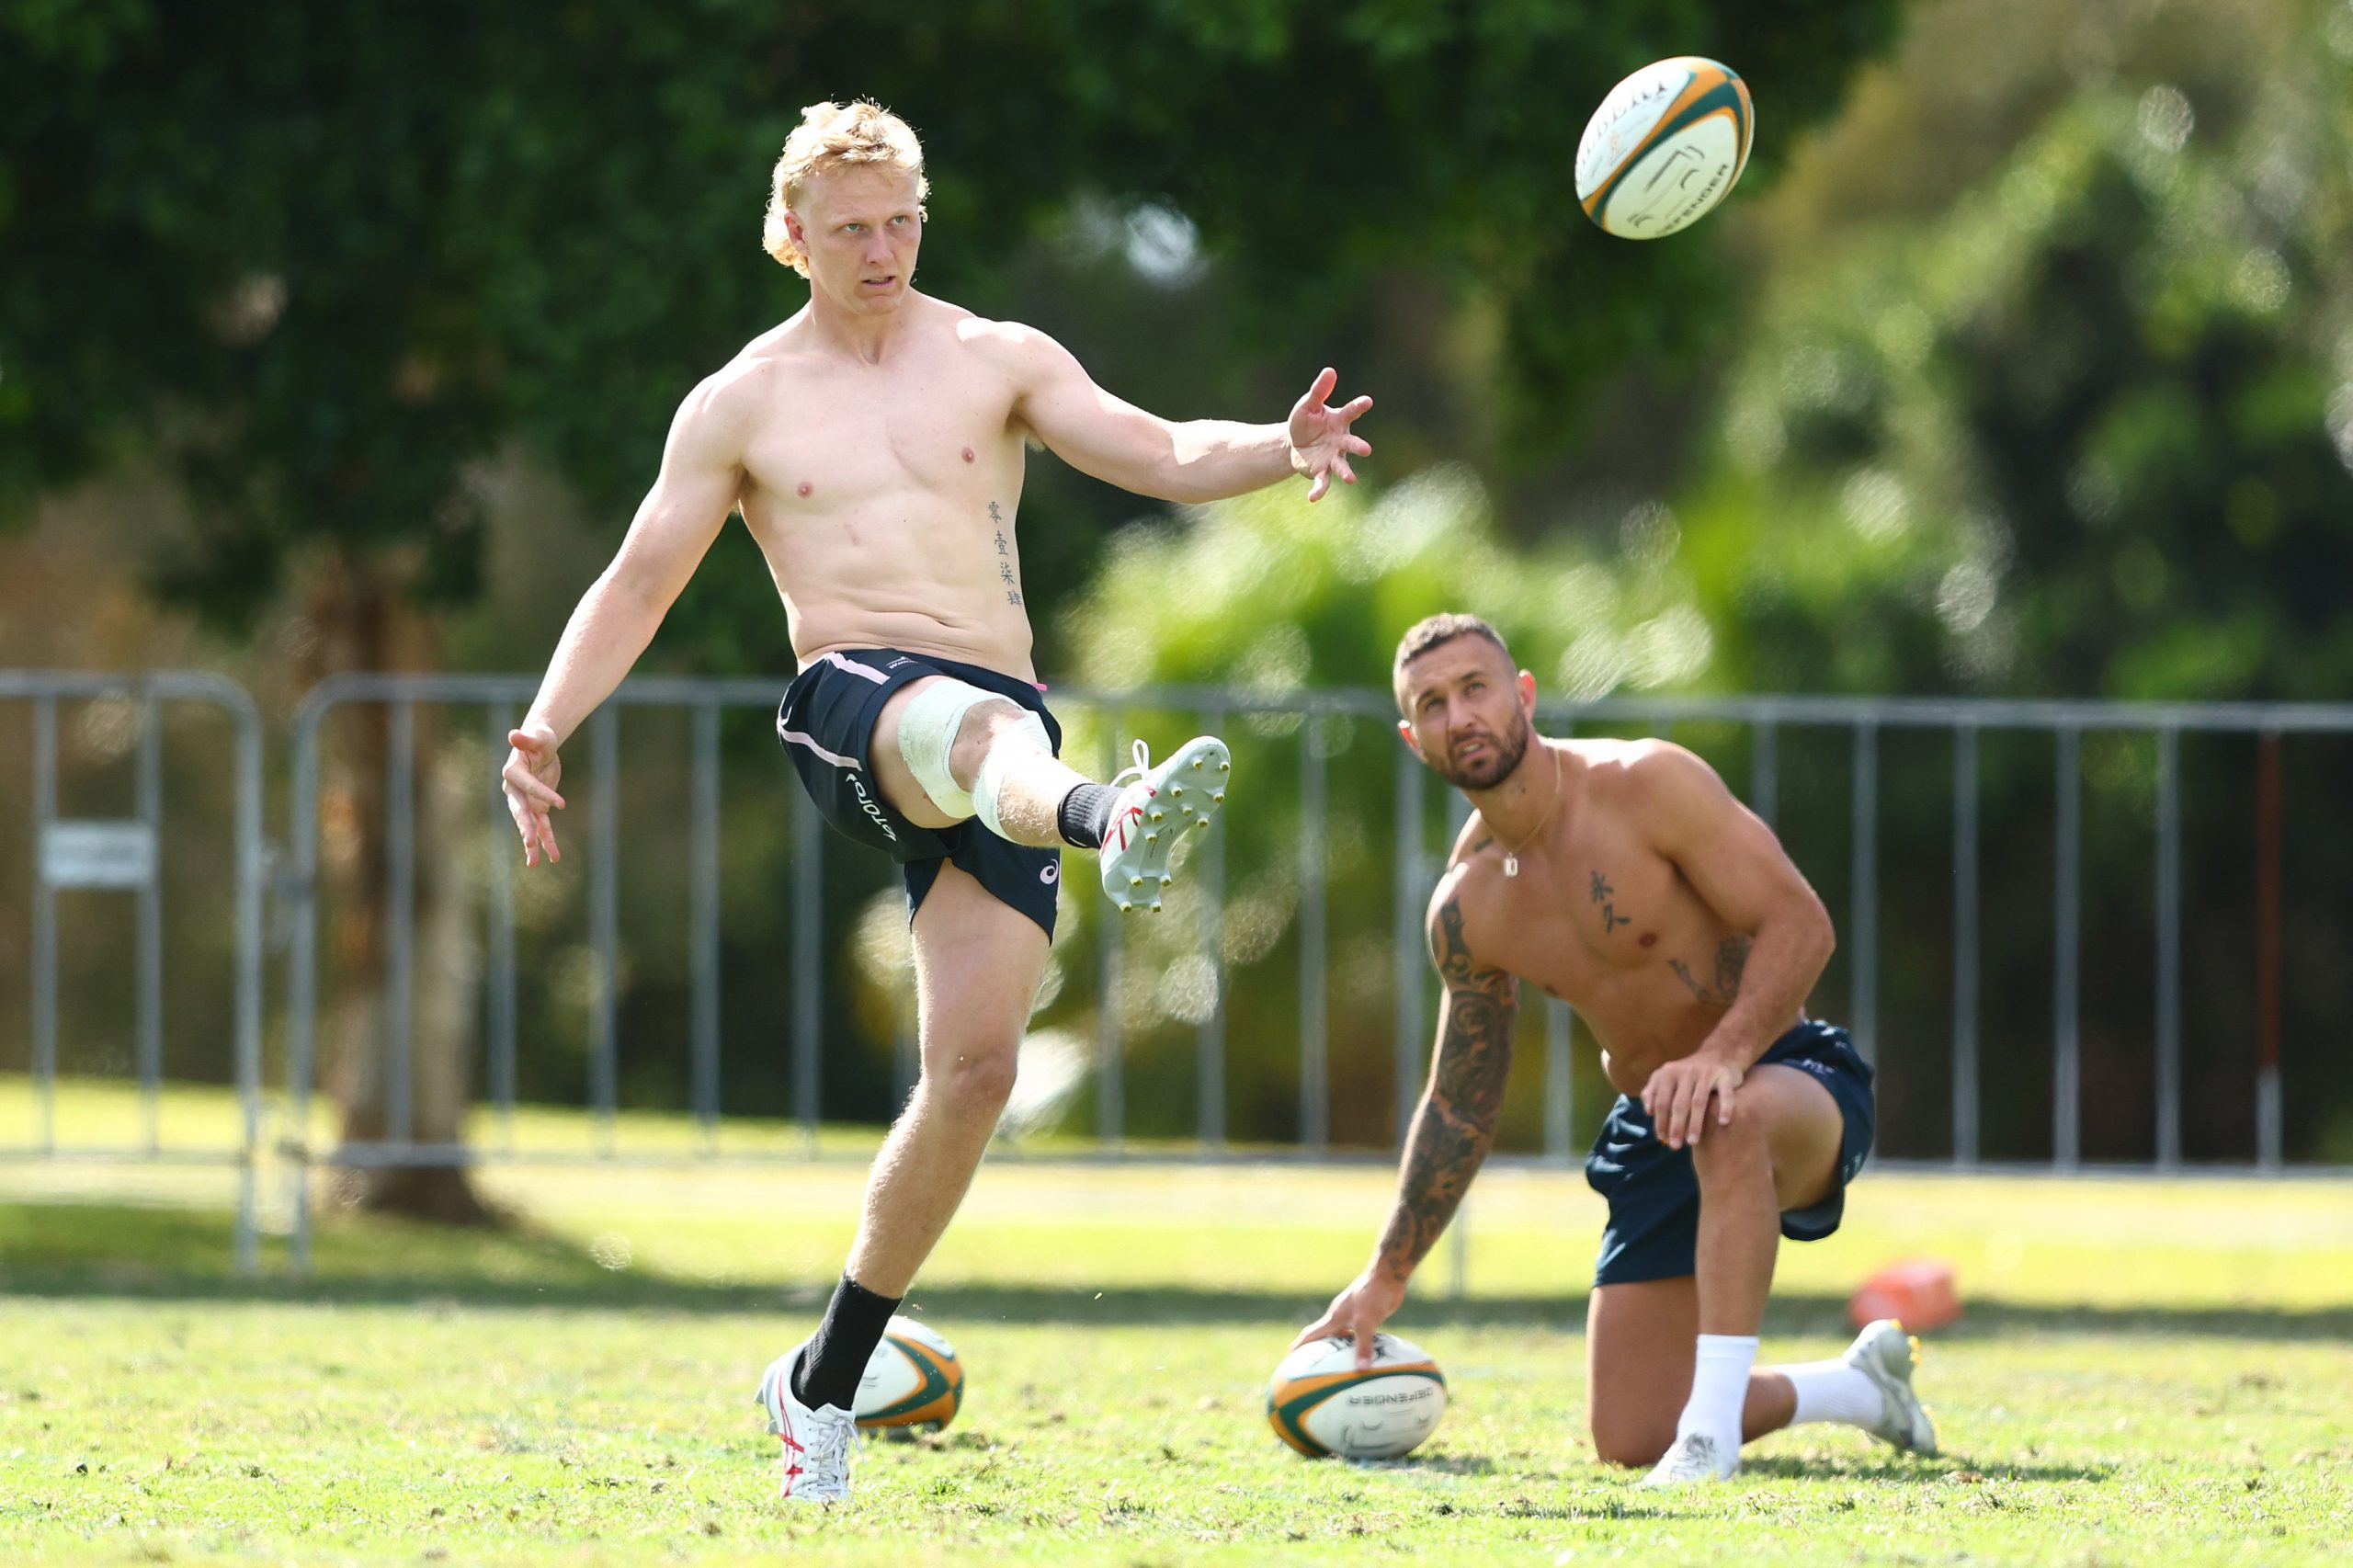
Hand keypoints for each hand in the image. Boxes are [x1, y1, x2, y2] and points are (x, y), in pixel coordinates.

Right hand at [500, 722, 566, 866]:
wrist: (541, 746)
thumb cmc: (539, 738)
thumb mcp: (537, 736)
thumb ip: (526, 738)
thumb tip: (513, 734)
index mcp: (513, 772)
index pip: (528, 787)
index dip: (544, 794)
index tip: (562, 804)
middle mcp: (515, 791)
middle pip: (520, 811)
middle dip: (525, 827)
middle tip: (530, 843)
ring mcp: (526, 802)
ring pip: (529, 825)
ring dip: (532, 844)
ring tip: (534, 864)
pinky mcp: (537, 808)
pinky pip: (542, 827)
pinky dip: (548, 841)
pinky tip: (554, 857)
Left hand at [1286, 366, 1372, 502]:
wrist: (1294, 442)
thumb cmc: (1306, 421)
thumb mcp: (1308, 404)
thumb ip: (1319, 390)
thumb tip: (1330, 370)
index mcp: (1339, 421)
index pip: (1351, 411)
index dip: (1359, 406)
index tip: (1367, 401)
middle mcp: (1340, 441)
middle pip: (1352, 444)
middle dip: (1359, 447)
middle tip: (1366, 449)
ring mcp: (1332, 457)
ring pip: (1342, 466)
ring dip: (1346, 472)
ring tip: (1351, 479)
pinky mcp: (1321, 471)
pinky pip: (1322, 482)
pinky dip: (1319, 491)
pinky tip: (1312, 499)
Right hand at [1291, 1265, 1407, 1370]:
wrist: (1387, 1276)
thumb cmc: (1372, 1296)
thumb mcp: (1366, 1323)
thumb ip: (1363, 1346)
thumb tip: (1361, 1369)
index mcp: (1333, 1318)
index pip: (1311, 1334)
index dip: (1299, 1346)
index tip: (1289, 1358)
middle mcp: (1340, 1317)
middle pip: (1323, 1336)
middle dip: (1316, 1350)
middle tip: (1311, 1366)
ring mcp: (1353, 1315)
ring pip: (1341, 1336)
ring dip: (1337, 1348)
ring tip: (1336, 1366)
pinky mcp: (1366, 1315)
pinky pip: (1357, 1334)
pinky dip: (1355, 1345)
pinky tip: (1362, 1354)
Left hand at [1641, 1052, 1743, 1150]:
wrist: (1718, 1054)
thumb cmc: (1688, 1073)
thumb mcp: (1666, 1077)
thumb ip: (1653, 1092)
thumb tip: (1648, 1112)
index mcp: (1668, 1073)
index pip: (1661, 1101)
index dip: (1660, 1121)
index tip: (1662, 1138)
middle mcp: (1686, 1071)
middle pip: (1679, 1104)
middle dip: (1676, 1127)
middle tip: (1675, 1146)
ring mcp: (1706, 1073)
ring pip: (1699, 1102)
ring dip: (1695, 1124)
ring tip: (1692, 1142)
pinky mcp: (1724, 1076)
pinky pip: (1726, 1094)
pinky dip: (1725, 1108)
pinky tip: (1723, 1123)